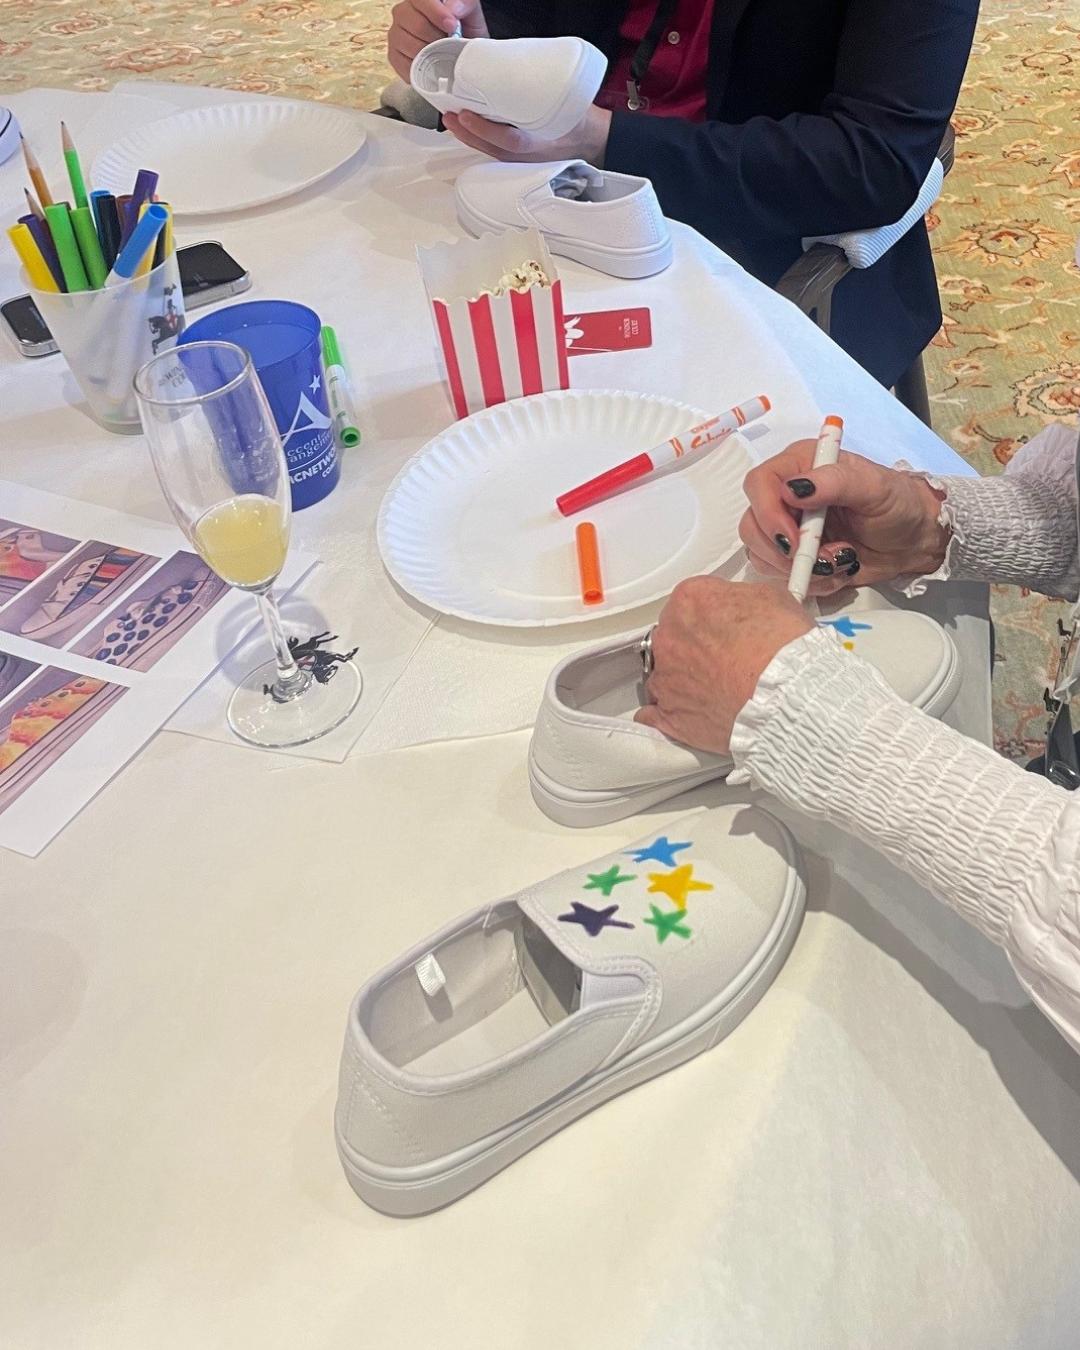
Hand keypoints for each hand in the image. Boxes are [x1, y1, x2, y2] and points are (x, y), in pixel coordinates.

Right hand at [388, 0, 487, 81]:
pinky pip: (401, 63)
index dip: (436, 13)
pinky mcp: (394, 55)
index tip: (452, 25)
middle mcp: (403, 12)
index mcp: (420, 0)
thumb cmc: (464, 29)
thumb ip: (465, 3)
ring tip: (440, 56)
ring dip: (428, 55)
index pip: (421, 1)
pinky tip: (430, 69)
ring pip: (408, 45)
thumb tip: (453, 9)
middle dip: (436, 39)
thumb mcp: (470, 12)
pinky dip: (418, 69)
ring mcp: (397, 34)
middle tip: (449, 45)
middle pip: (416, 25)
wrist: (461, 51)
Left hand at [443, 105, 612, 165]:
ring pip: (489, 151)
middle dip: (467, 132)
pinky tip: (469, 127)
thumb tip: (508, 72)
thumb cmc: (577, 121)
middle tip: (449, 114)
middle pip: (490, 148)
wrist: (591, 140)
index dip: (484, 129)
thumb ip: (535, 94)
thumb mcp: (560, 103)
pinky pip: (494, 150)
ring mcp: (522, 161)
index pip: (506, 141)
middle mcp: (527, 157)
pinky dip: (480, 138)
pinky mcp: (520, 159)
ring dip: (468, 136)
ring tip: (452, 119)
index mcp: (539, 144)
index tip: (466, 115)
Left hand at [635, 578, 813, 754]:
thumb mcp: (772, 598)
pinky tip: (685, 713)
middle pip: (672, 638)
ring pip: (664, 676)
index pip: (689, 602)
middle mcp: (669, 638)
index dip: (710, 616)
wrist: (786, 695)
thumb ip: (744, 600)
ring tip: (714, 688)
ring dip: (682, 680)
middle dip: (694, 647)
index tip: (721, 626)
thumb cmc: (782, 650)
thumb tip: (747, 605)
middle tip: (723, 657)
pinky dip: (667, 714)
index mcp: (689, 601)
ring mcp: (666, 679)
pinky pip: (655, 714)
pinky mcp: (669, 715)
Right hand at [738, 442, 949, 595]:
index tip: (794, 539)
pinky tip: (837, 573)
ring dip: (800, 569)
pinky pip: (779, 575)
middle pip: (752, 525)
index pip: (759, 484)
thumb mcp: (873, 487)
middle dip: (785, 551)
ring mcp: (787, 528)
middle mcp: (786, 496)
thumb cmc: (898, 504)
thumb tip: (793, 489)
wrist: (913, 540)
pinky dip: (808, 581)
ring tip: (840, 564)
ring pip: (761, 554)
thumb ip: (834, 482)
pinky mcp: (793, 557)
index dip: (768, 514)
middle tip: (826, 559)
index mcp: (799, 466)